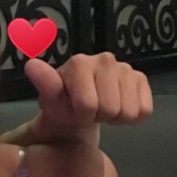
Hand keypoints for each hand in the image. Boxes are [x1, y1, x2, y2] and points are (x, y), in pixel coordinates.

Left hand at [23, 53, 151, 146]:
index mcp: (79, 63)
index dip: (82, 117)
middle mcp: (105, 59)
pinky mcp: (141, 78)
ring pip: (129, 111)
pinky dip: (132, 116)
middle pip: (111, 109)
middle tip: (89, 112)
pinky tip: (118, 107)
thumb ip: (45, 84)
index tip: (75, 112)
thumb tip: (32, 65)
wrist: (77, 112)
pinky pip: (145, 110)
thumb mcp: (50, 102)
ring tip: (101, 109)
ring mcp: (125, 68)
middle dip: (99, 117)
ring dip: (115, 117)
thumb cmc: (61, 107)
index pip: (88, 105)